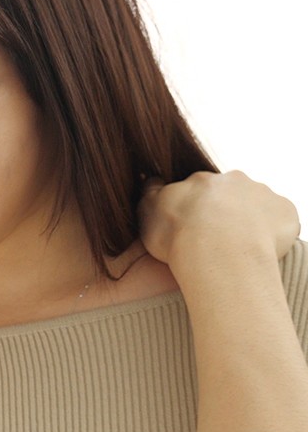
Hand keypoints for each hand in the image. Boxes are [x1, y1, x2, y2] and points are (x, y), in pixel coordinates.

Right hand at [138, 171, 299, 270]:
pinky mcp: (285, 212)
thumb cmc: (177, 236)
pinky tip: (258, 251)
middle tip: (215, 242)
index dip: (195, 211)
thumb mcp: (147, 211)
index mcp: (200, 180)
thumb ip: (150, 193)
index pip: (199, 191)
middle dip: (224, 213)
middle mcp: (232, 180)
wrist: (218, 252)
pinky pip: (280, 220)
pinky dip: (273, 233)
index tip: (192, 231)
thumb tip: (153, 179)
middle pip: (229, 194)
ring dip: (248, 222)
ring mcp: (261, 193)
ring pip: (255, 205)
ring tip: (237, 250)